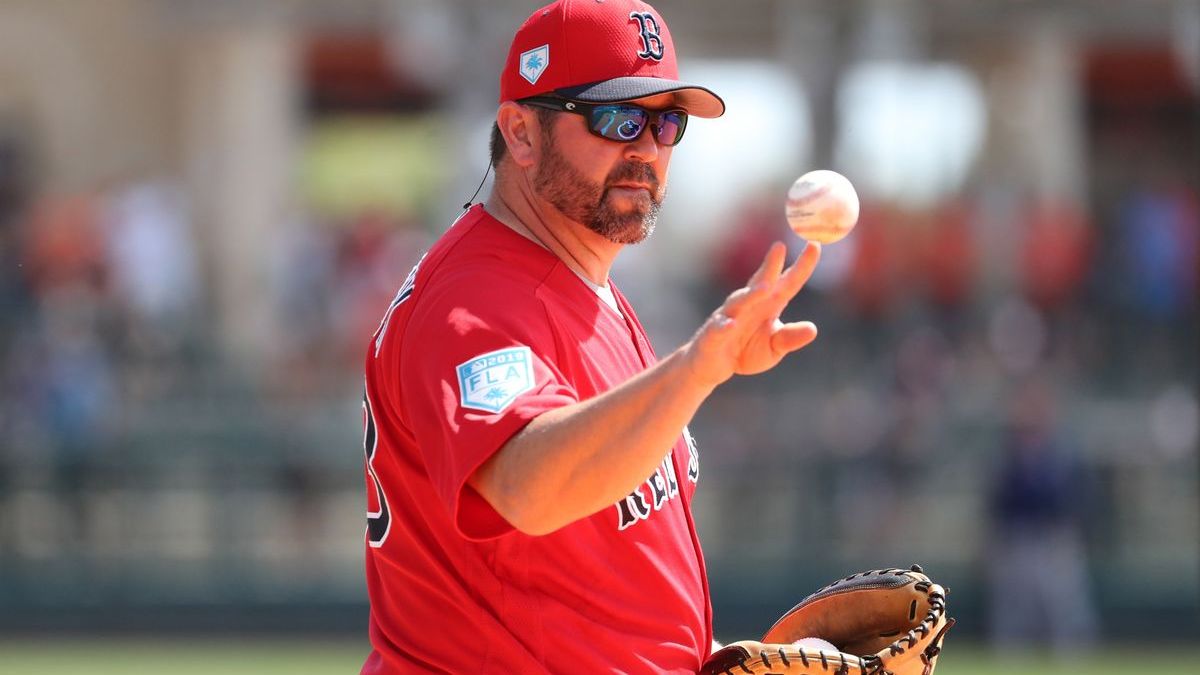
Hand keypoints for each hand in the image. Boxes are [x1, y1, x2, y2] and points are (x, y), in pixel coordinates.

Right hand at [684, 241, 820, 388]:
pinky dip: (724, 326)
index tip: (814, 245)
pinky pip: (718, 329)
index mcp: (767, 305)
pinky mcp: (712, 336)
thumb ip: (790, 338)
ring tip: (765, 287)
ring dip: (751, 294)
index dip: (801, 266)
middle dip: (770, 265)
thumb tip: (813, 329)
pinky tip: (731, 325)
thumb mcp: (773, 347)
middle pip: (761, 282)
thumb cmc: (745, 351)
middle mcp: (748, 306)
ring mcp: (728, 318)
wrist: (712, 365)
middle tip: (780, 247)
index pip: (787, 282)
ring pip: (739, 301)